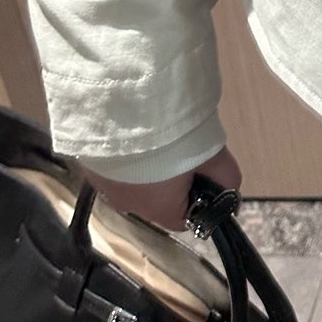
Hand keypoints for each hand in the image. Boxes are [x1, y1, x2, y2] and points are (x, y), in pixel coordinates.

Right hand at [82, 145, 243, 231]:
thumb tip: (231, 198)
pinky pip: (114, 166)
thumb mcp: (212, 154)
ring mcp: (103, 184)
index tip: (204, 174)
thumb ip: (226, 179)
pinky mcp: (89, 163)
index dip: (198, 199)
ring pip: (134, 181)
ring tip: (156, 136)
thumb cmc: (172, 134)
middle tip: (182, 147)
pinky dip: (125, 155)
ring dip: (146, 166)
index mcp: (157, 209)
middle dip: (171, 178)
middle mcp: (127, 204)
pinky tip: (133, 131)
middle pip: (158, 198)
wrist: (123, 103)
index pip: (184, 218)